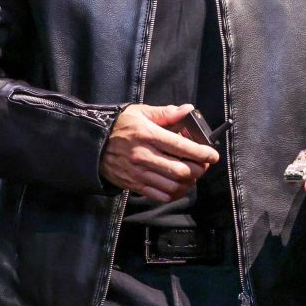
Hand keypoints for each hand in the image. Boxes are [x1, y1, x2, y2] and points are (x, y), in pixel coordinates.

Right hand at [102, 104, 219, 201]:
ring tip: (193, 175)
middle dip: (198, 169)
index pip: (181, 146)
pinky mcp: (134, 185)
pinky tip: (180, 186)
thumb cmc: (120, 126)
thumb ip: (166, 113)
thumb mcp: (140, 112)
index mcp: (148, 135)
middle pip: (180, 170)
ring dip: (188, 183)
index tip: (213, 155)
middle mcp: (144, 156)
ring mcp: (139, 173)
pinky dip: (174, 193)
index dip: (202, 153)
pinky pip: (159, 195)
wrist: (92, 146)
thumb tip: (188, 110)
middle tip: (203, 165)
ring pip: (172, 185)